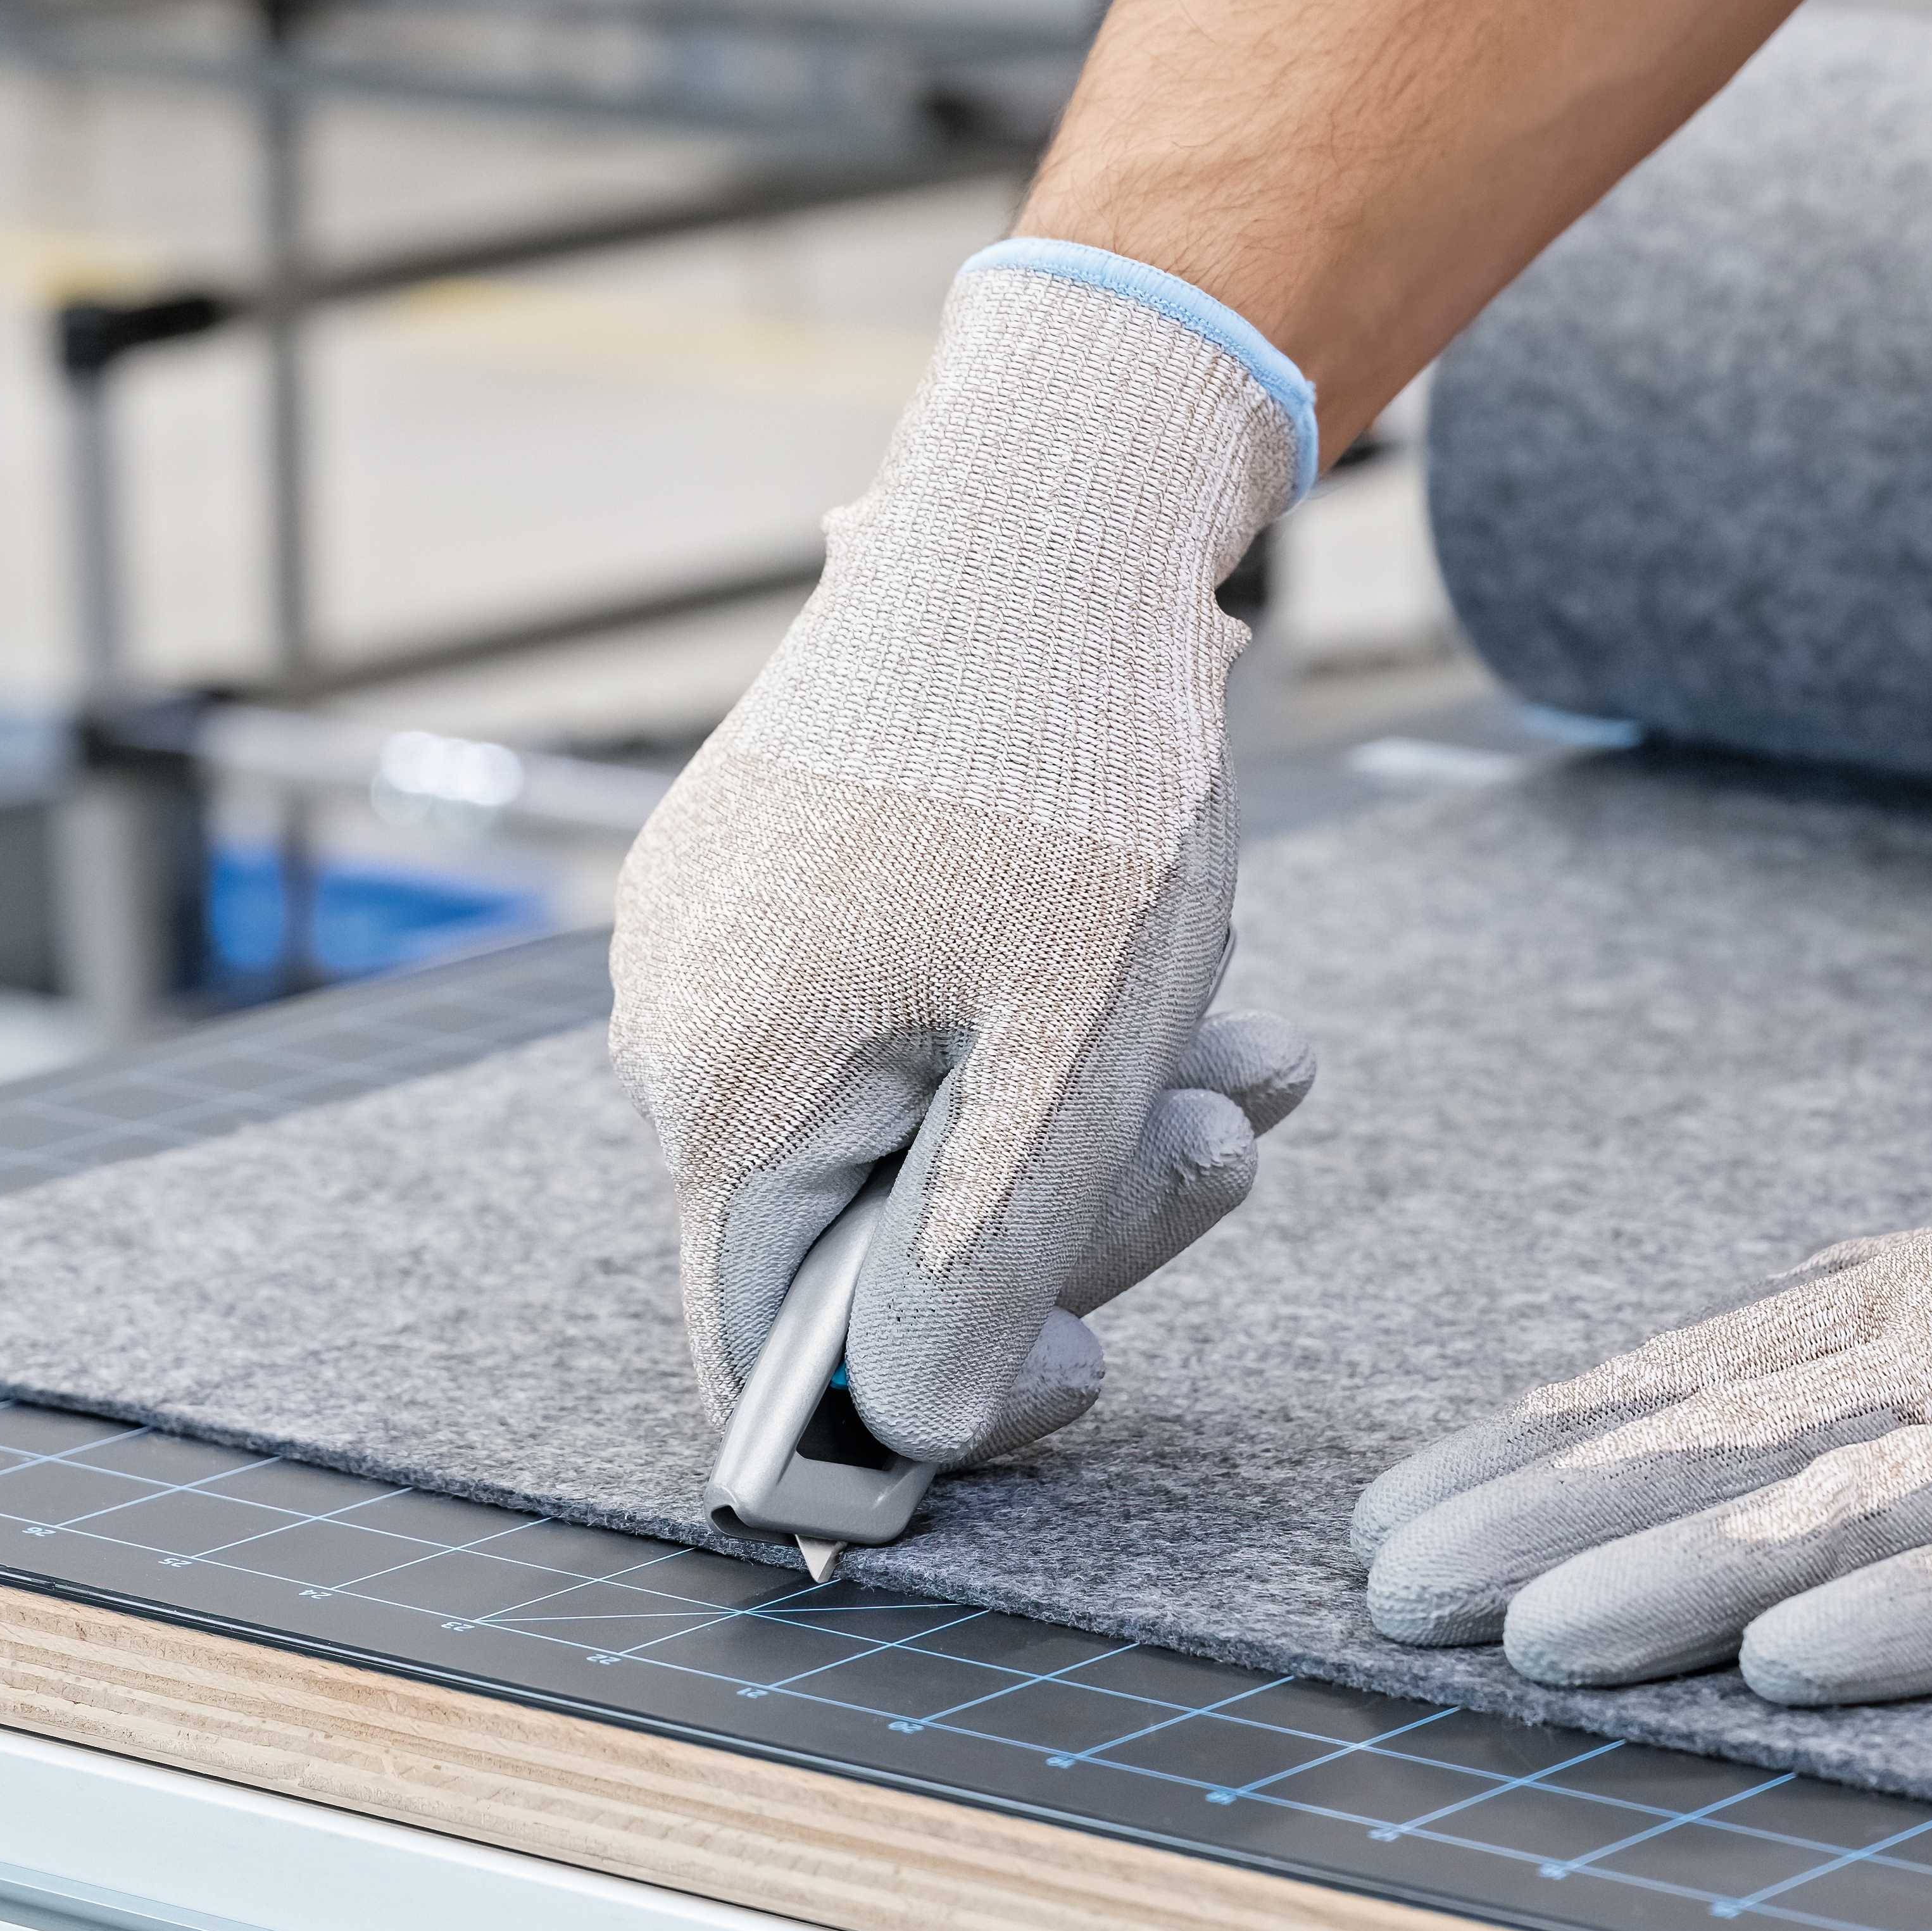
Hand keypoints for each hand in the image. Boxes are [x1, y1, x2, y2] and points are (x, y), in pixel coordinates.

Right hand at [613, 244, 1321, 1465]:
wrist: (1058, 496)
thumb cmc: (1069, 776)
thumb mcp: (1064, 1070)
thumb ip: (978, 1279)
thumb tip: (911, 1434)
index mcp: (720, 1093)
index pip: (772, 1355)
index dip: (926, 1411)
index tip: (1085, 1389)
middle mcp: (681, 1023)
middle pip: (864, 1237)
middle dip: (1072, 1222)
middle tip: (1226, 1151)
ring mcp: (724, 938)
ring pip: (916, 1118)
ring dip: (1094, 1118)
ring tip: (1250, 1054)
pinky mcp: (786, 870)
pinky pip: (912, 1013)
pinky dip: (1047, 1024)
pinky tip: (1186, 977)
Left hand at [1353, 943, 1931, 1703]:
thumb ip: (1914, 1372)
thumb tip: (1732, 1443)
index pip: (1688, 1375)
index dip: (1530, 1447)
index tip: (1392, 1514)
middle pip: (1722, 1441)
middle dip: (1538, 1519)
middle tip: (1385, 1590)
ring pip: (1842, 1510)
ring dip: (1672, 1579)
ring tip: (1521, 1640)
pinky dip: (1915, 1623)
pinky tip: (1796, 1668)